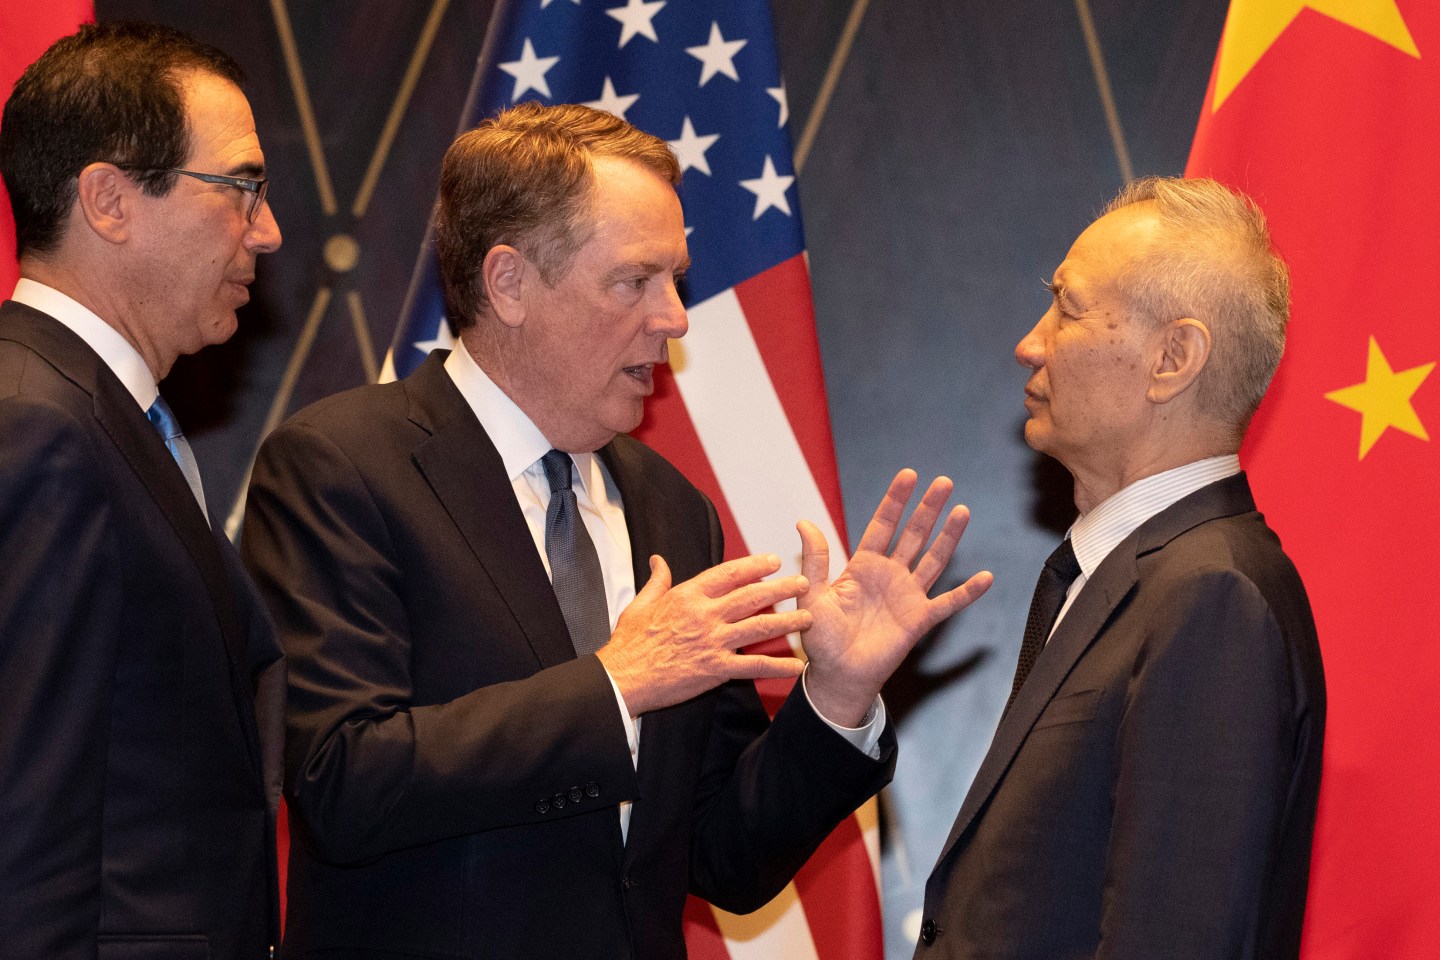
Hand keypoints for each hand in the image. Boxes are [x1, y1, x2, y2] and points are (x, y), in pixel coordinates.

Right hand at [597, 553, 808, 715]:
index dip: (754, 565)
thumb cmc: (628, 644)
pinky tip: (795, 665)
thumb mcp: (639, 604)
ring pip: (759, 627)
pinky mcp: (716, 670)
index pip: (728, 574)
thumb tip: (658, 560)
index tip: (772, 560)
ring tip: (808, 617)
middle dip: (781, 588)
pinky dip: (777, 666)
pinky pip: (753, 666)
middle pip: (752, 596)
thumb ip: (656, 581)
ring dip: (787, 622)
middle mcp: (705, 615)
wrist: (622, 679)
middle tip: (802, 583)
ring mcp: (712, 642)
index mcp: (687, 596)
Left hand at [798, 470, 992, 725]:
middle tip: (943, 482)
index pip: (883, 525)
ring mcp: (907, 595)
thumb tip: (804, 522)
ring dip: (948, 536)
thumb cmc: (821, 638)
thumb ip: (814, 560)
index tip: (909, 476)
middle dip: (927, 509)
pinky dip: (968, 592)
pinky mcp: (919, 619)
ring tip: (962, 510)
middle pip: (913, 535)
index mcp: (863, 566)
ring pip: (933, 559)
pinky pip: (948, 603)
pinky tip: (986, 577)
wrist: (836, 675)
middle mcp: (889, 575)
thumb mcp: (812, 595)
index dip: (895, 501)